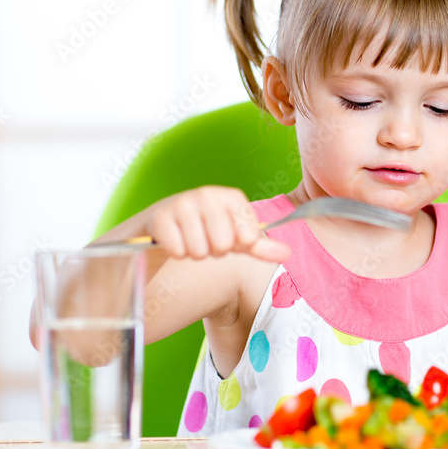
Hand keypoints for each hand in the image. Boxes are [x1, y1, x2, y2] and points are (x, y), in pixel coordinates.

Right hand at [144, 186, 290, 261]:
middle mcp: (208, 194)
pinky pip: (178, 252)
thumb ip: (261, 246)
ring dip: (195, 252)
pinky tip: (174, 240)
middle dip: (214, 250)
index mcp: (231, 196)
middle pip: (223, 245)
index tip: (229, 236)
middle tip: (206, 239)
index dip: (239, 244)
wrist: (164, 222)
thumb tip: (287, 254)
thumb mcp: (236, 237)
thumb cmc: (206, 229)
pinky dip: (177, 253)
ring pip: (200, 251)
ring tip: (190, 238)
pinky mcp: (160, 217)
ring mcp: (182, 203)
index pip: (249, 236)